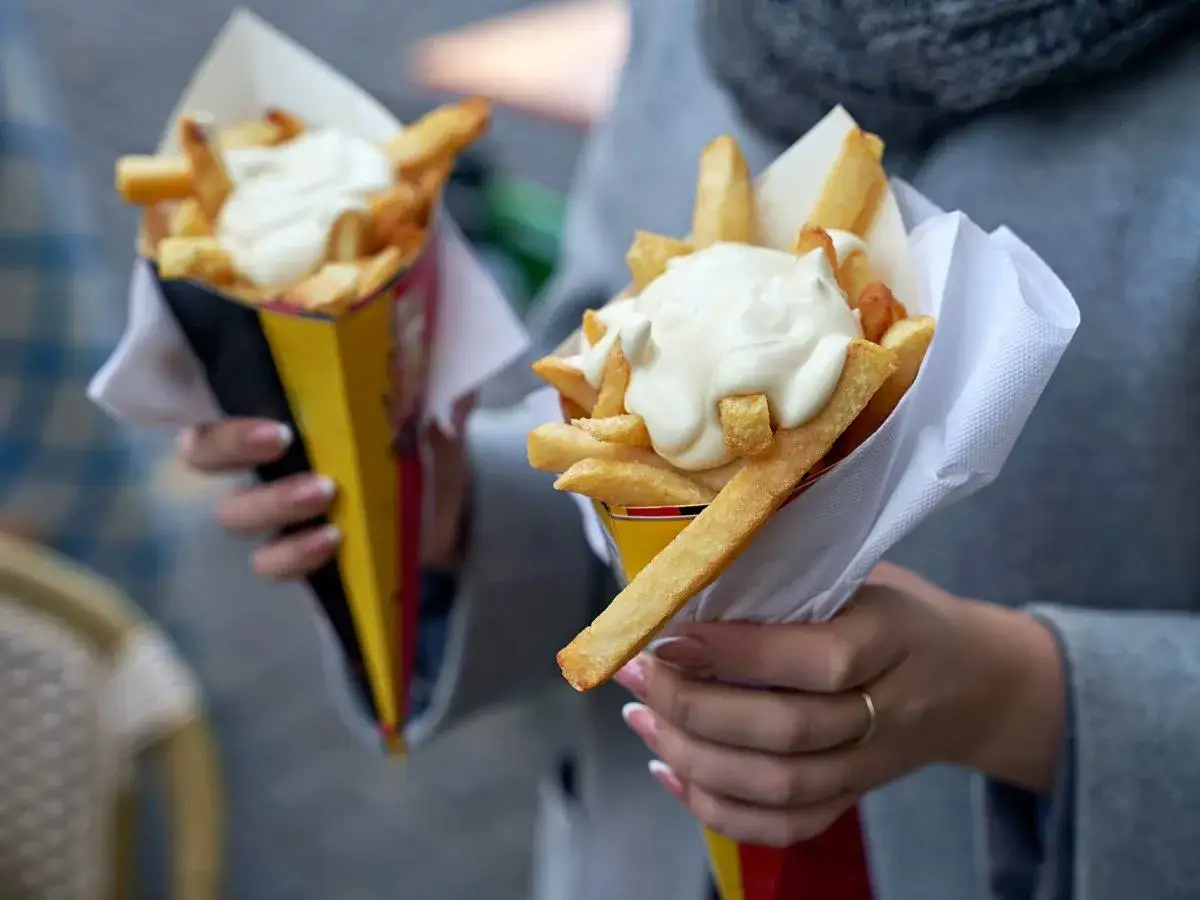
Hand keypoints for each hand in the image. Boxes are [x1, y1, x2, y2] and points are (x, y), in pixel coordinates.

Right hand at [178, 397, 474, 579]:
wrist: (452, 502)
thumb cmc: (423, 434)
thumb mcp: (431, 404)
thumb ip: (433, 389)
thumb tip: (441, 386)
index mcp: (280, 403)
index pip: (218, 393)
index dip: (221, 403)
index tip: (273, 415)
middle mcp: (263, 455)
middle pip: (202, 452)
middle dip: (230, 445)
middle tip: (282, 441)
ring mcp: (274, 508)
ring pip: (235, 513)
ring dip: (272, 502)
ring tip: (325, 493)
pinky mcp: (295, 552)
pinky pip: (270, 561)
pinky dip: (293, 554)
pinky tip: (331, 540)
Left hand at [613, 562, 1064, 846]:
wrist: (973, 681)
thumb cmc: (897, 611)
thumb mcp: (863, 573)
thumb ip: (791, 579)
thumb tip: (688, 580)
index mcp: (892, 635)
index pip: (819, 659)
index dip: (737, 653)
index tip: (669, 636)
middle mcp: (888, 708)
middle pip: (788, 731)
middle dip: (695, 706)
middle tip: (638, 674)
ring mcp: (872, 764)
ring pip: (780, 786)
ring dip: (694, 757)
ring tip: (640, 717)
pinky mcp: (854, 797)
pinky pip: (787, 825)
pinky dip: (719, 810)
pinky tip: (671, 772)